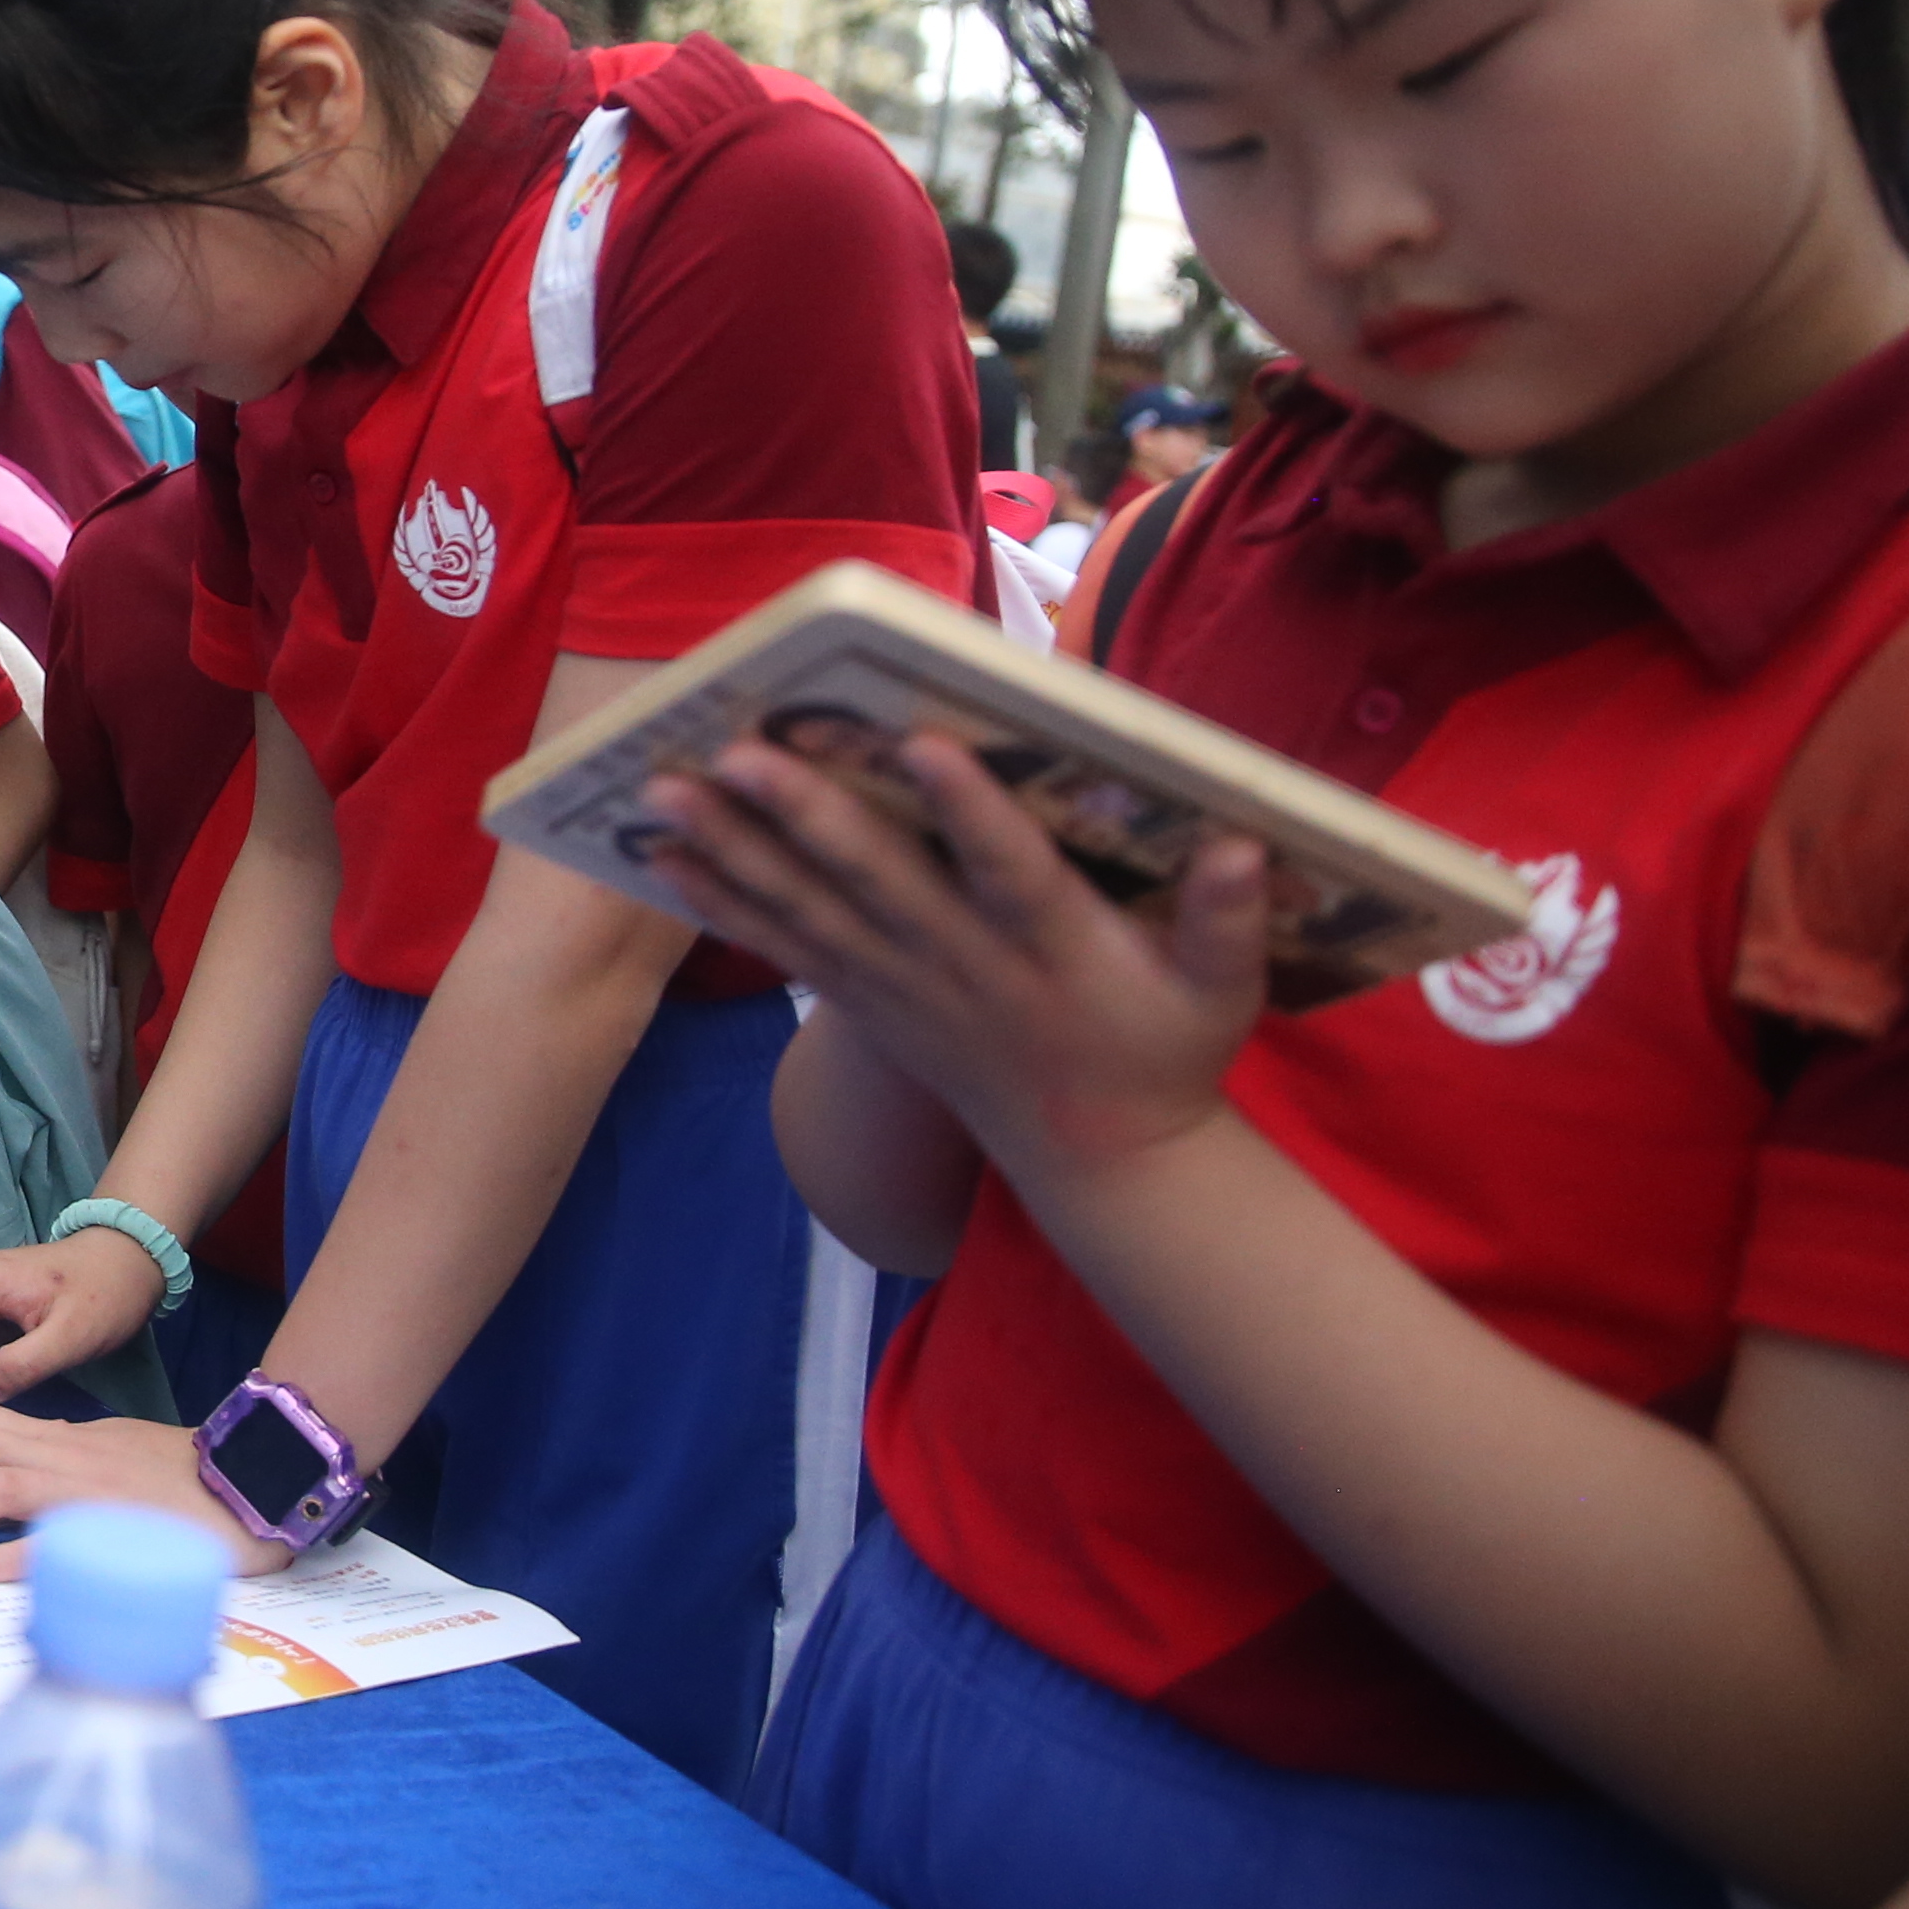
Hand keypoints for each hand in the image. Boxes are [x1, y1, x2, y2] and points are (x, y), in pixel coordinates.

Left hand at [0, 1397, 272, 1584]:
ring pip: (2, 1482)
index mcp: (60, 1438)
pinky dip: (14, 1558)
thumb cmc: (186, 1476)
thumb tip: (7, 1478)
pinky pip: (60, 1547)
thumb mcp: (110, 1456)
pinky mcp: (122, 1534)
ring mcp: (91, 1493)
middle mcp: (65, 1455)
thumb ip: (60, 1462)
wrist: (259, 1478)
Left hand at [637, 732, 1266, 1192]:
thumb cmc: (1169, 1052)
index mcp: (1057, 951)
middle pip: (877, 886)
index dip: (970, 813)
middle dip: (802, 819)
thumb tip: (1248, 844)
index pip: (1011, 873)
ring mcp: (907, 990)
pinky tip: (663, 859)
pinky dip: (724, 905)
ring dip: (732, 852)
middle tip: (733, 754)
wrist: (1105, 1163)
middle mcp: (967, 967)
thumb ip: (1228, 921)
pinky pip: (787, 951)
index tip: (921, 745)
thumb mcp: (1226, 997)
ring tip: (660, 795)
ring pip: (810, 913)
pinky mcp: (870, 1007)